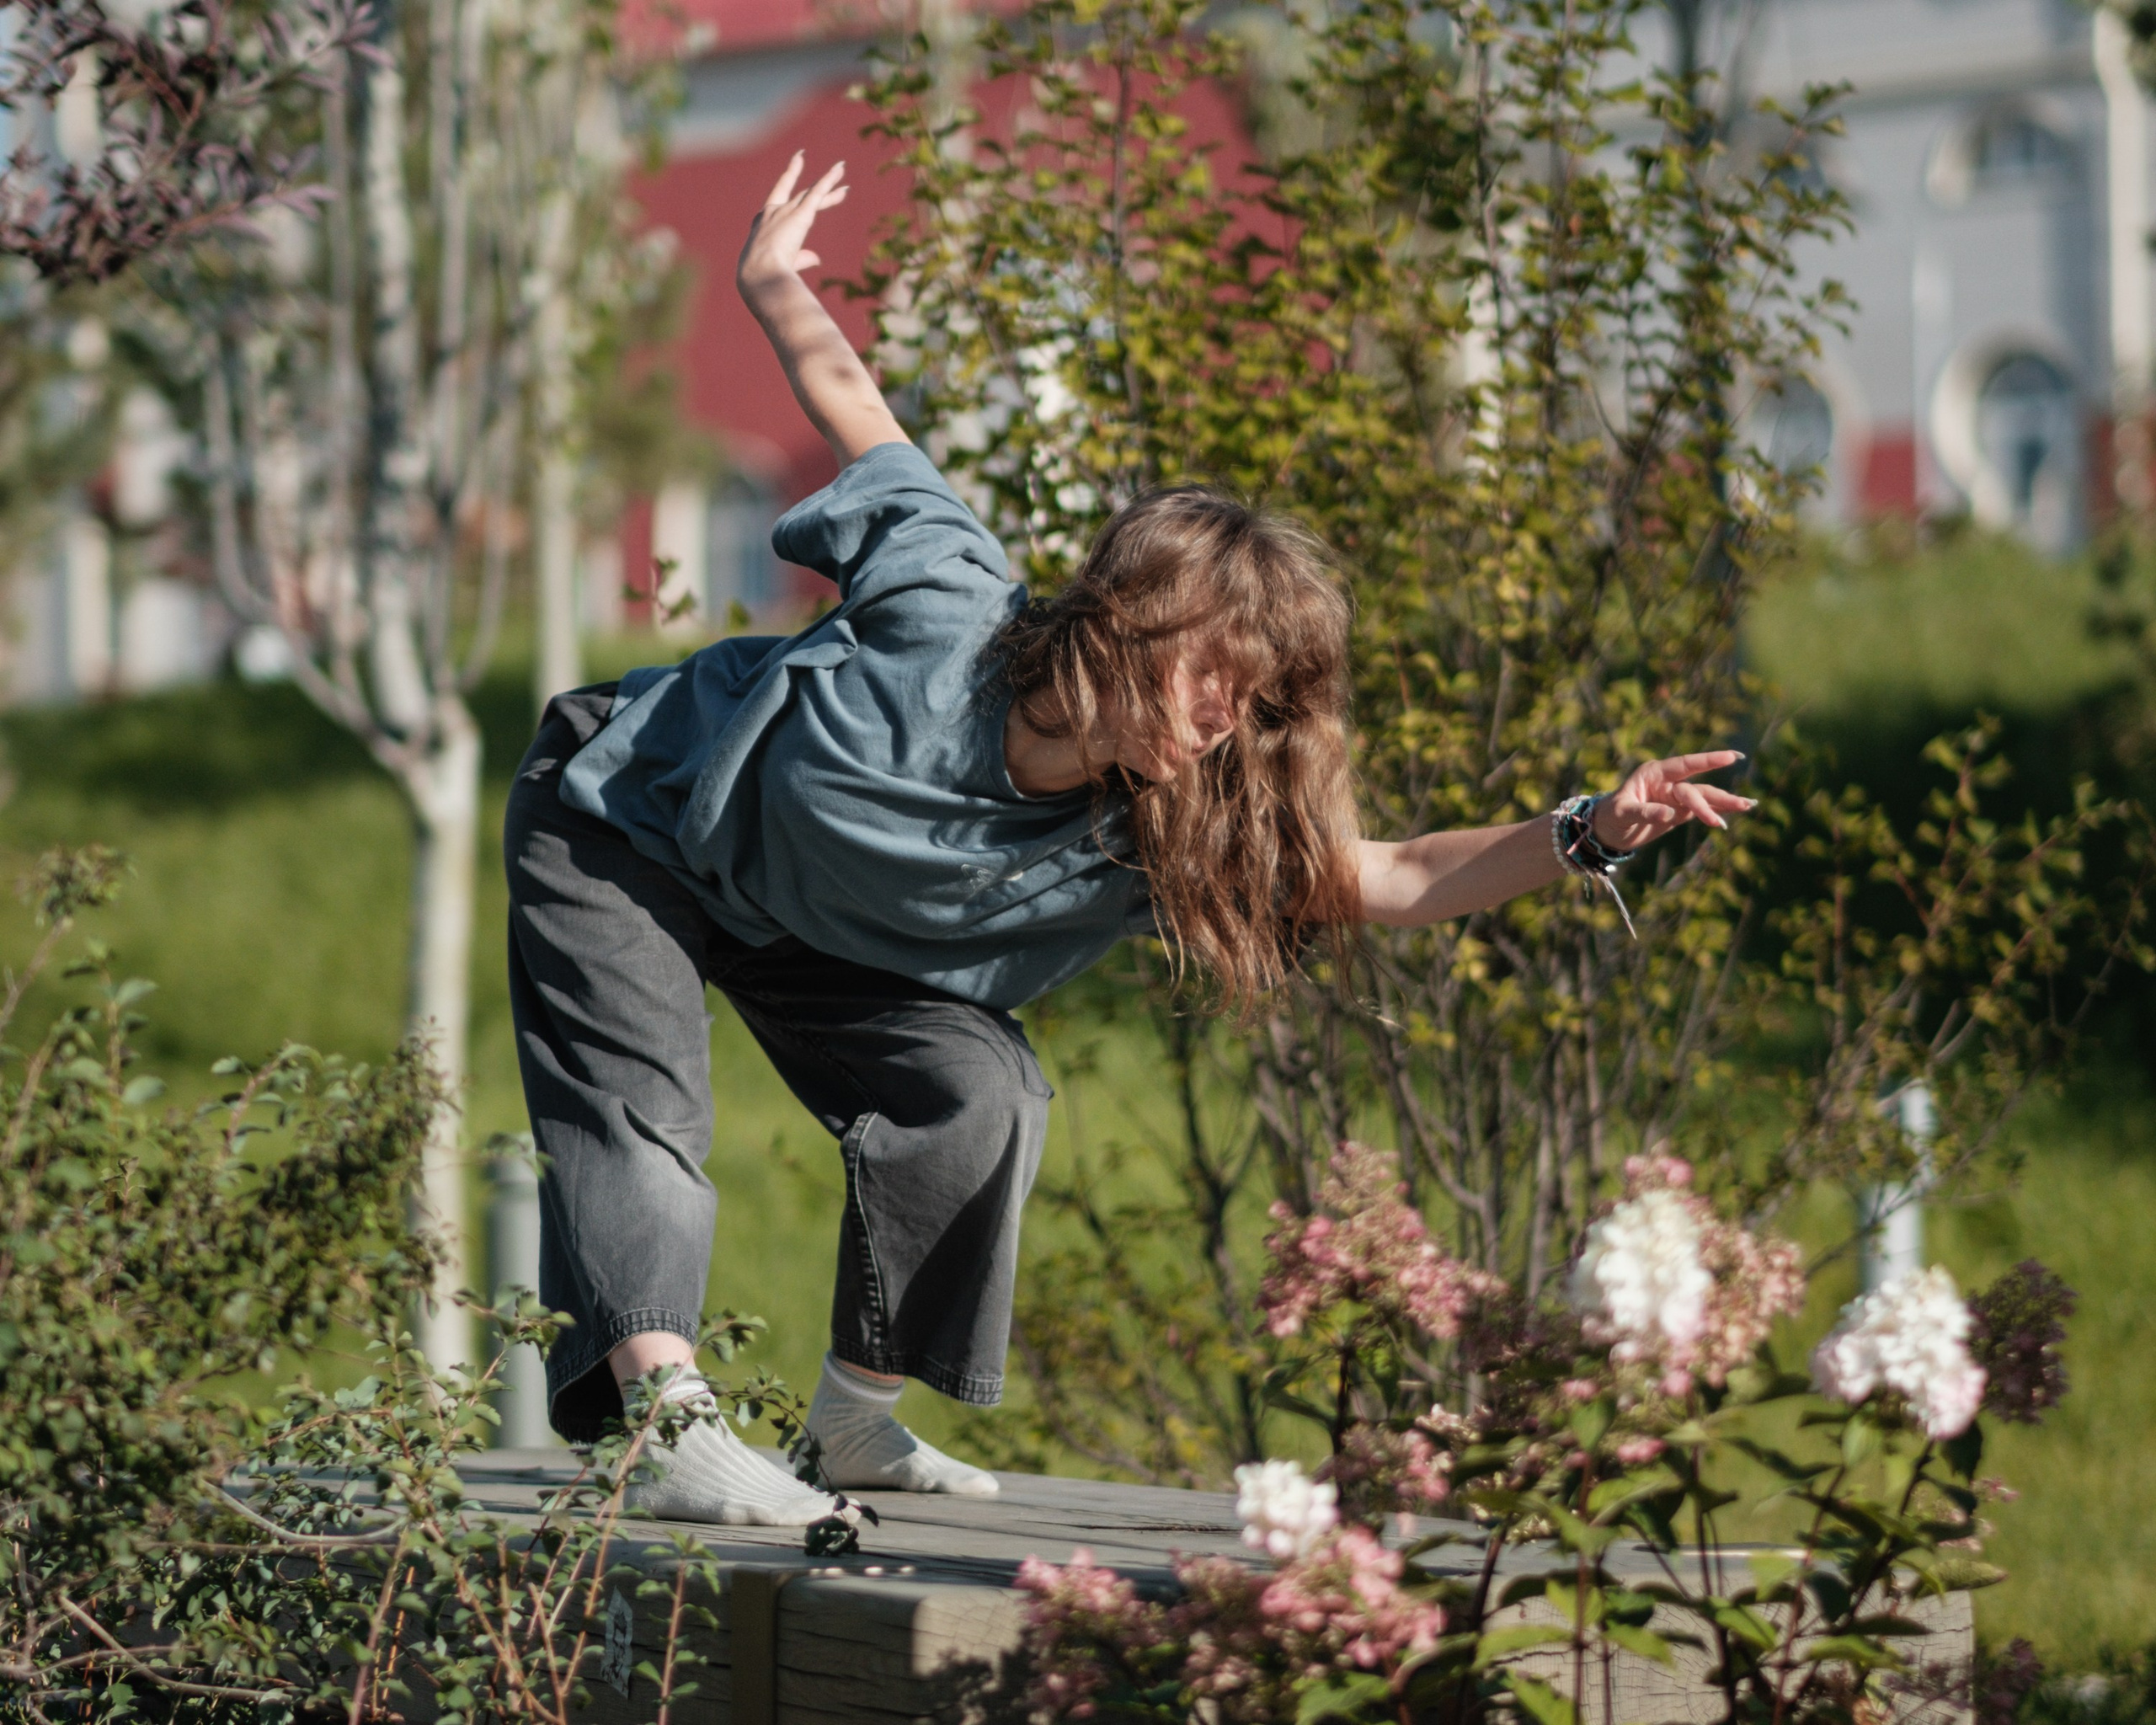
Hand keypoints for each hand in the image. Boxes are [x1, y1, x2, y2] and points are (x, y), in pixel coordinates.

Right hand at [738, 151, 847, 311]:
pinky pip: (818, 193)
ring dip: (829, 181)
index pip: (775, 205)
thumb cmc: (763, 275)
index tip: (784, 181)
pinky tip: (840, 169)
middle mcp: (772, 213)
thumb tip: (817, 258)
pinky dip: (830, 180)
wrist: (759, 274)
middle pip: (794, 194)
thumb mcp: (779, 265)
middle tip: (799, 156)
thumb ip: (801, 258)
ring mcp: (786, 211)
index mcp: (763, 226)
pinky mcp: (801, 214)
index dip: (782, 195)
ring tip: (841, 168)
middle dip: (795, 173)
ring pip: (812, 193)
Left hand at [1590, 751, 1754, 850]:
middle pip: (1696, 789)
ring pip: (1703, 798)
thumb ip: (1645, 812)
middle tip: (1740, 805)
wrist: (1606, 831)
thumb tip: (1670, 814)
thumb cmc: (1610, 816)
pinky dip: (1718, 811)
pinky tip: (1736, 811)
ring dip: (1724, 804)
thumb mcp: (1622, 813)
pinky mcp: (1679, 813)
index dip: (1708, 760)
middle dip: (1716, 799)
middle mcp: (1668, 782)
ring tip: (1747, 806)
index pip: (1684, 765)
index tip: (1730, 757)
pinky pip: (1701, 810)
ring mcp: (1675, 798)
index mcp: (1654, 773)